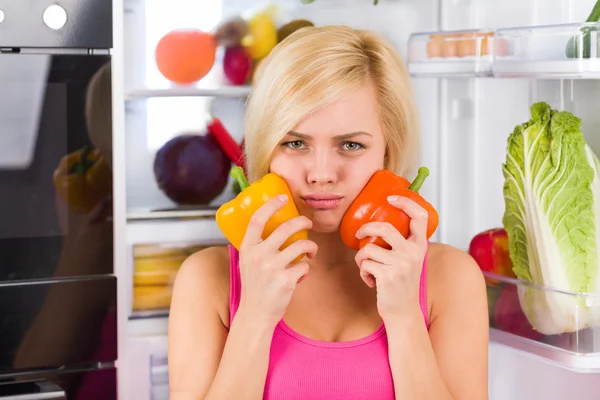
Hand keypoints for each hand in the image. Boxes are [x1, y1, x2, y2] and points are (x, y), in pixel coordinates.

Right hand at [237, 194, 317, 326]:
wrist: (256, 314)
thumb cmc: (255, 286)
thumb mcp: (248, 262)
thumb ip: (257, 245)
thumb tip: (273, 224)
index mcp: (247, 248)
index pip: (257, 219)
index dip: (271, 205)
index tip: (283, 197)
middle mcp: (258, 256)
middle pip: (286, 228)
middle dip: (302, 221)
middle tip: (308, 223)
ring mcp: (272, 268)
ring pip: (301, 246)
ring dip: (310, 248)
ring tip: (310, 252)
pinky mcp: (286, 280)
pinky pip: (305, 266)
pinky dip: (306, 270)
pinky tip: (300, 276)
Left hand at [354, 195, 427, 320]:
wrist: (402, 312)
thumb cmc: (401, 283)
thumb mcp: (409, 260)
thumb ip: (401, 243)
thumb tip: (377, 224)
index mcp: (420, 246)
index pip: (420, 216)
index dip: (405, 202)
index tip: (390, 198)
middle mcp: (413, 253)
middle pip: (384, 227)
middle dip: (365, 229)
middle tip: (359, 235)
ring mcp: (401, 264)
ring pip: (368, 248)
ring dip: (361, 258)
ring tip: (368, 268)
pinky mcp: (388, 275)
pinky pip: (364, 263)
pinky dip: (363, 271)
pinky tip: (371, 281)